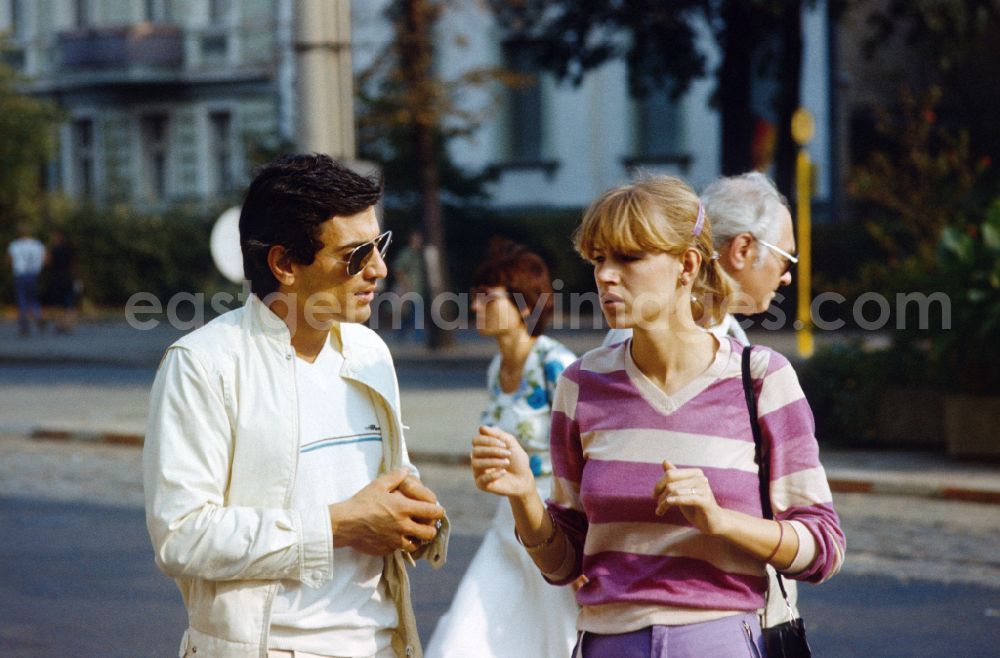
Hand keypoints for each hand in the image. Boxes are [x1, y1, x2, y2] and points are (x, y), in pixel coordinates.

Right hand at [329, 468, 444, 555]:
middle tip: (427, 524)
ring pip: (417, 544)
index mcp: (404, 508)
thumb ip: (395, 477)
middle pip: (429, 532)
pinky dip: (401, 545)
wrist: (344, 524)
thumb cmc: (361, 502)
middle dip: (431, 528)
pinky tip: (396, 538)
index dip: (438, 511)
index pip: (432, 512)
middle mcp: (403, 526)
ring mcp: (395, 540)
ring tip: (414, 533)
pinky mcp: (387, 550)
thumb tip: (405, 470)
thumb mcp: (378, 485)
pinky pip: (400, 550)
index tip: (438, 510)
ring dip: (417, 539)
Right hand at [470, 425, 534, 498]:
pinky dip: (494, 474)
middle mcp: (477, 459)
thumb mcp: (511, 444)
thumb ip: (498, 434)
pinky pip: (481, 479)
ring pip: (476, 464)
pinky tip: (504, 472)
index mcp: (483, 448)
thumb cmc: (517, 461)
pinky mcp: (481, 484)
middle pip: (475, 451)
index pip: (476, 441)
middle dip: (493, 451)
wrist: (523, 479)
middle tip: (508, 454)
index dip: (489, 440)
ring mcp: (478, 472)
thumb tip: (481, 428)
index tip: (504, 444)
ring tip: (507, 463)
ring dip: (493, 462)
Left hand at [652, 460, 727, 534]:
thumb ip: (675, 476)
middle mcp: (700, 478)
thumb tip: (665, 461)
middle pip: (671, 483)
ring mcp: (704, 489)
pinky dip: (674, 501)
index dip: (659, 484)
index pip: (670, 474)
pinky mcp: (706, 501)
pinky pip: (686, 498)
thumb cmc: (696, 506)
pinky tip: (667, 504)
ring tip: (660, 511)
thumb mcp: (683, 490)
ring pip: (675, 492)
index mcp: (695, 473)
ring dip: (664, 503)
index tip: (654, 495)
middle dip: (661, 495)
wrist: (714, 522)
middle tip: (658, 506)